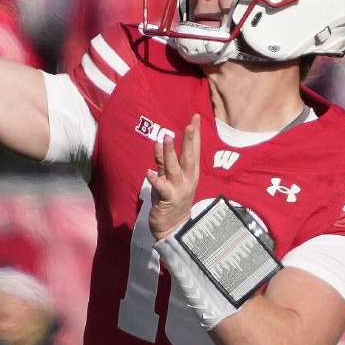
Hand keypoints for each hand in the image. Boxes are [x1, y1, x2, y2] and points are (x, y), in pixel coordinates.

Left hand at [146, 114, 200, 239]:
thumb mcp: (170, 177)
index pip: (194, 150)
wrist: (174, 227)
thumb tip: (160, 142)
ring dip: (170, 154)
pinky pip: (161, 187)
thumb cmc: (172, 199)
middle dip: (189, 141)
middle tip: (190, 124)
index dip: (195, 134)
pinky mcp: (168, 199)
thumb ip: (164, 160)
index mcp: (191, 173)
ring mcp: (179, 189)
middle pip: (189, 157)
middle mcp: (188, 179)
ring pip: (174, 169)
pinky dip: (155, 180)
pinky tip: (149, 172)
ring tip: (166, 138)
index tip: (195, 117)